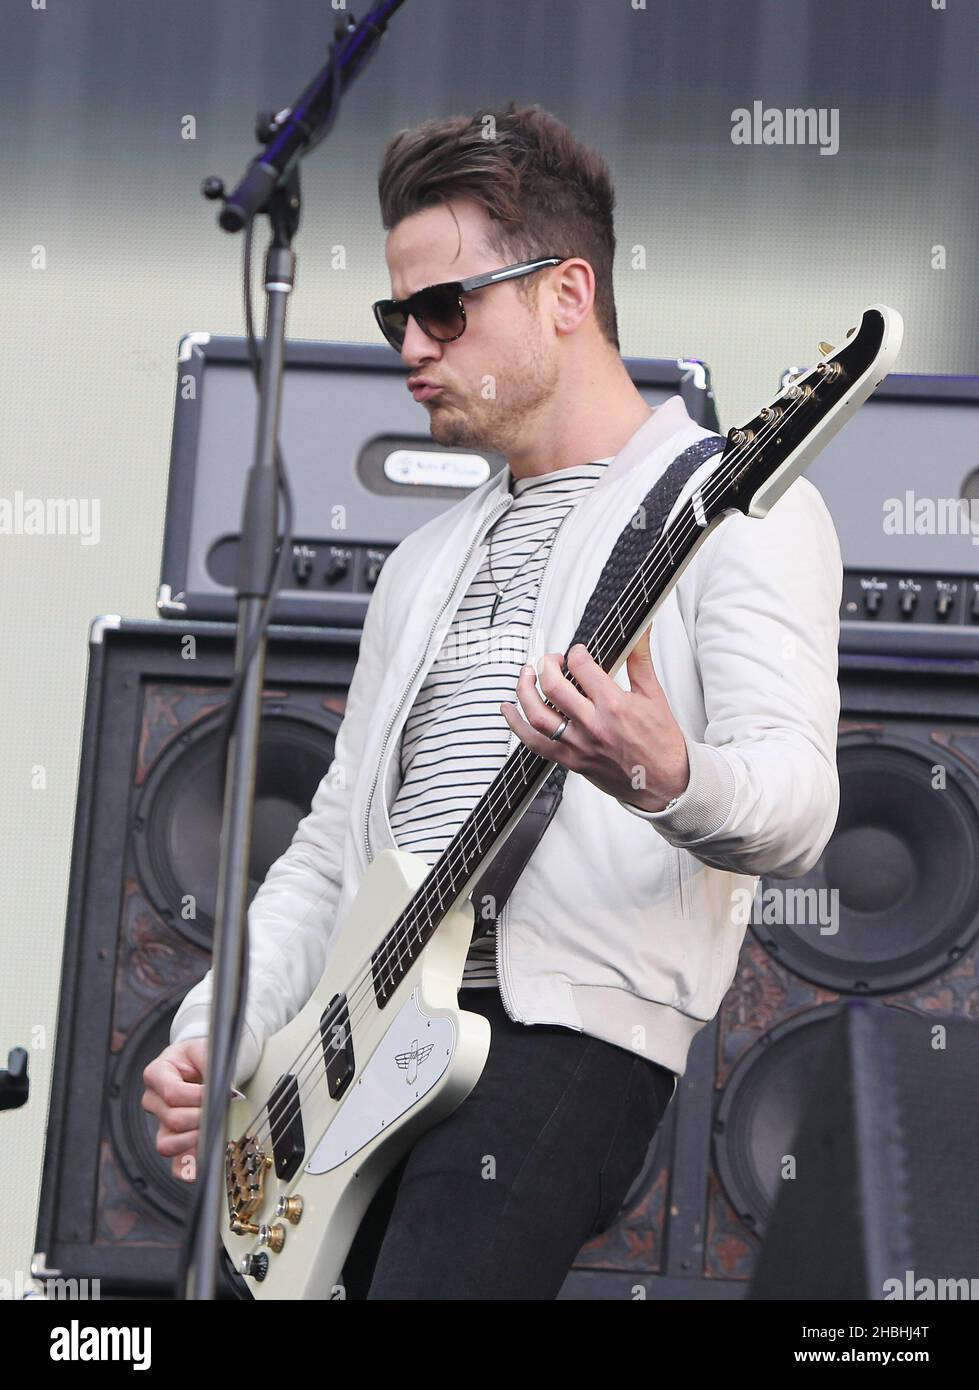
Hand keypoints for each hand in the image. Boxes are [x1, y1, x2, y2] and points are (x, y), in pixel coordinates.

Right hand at [141, 1039, 207, 1182]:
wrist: (195, 1064)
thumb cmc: (197, 1056)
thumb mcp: (204, 1048)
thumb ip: (212, 1063)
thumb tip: (226, 1089)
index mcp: (156, 1074)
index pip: (172, 1093)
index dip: (198, 1097)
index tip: (220, 1092)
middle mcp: (152, 1100)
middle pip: (173, 1120)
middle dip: (203, 1117)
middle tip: (221, 1109)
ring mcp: (159, 1123)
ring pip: (168, 1144)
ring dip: (196, 1139)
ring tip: (213, 1127)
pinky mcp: (171, 1141)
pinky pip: (174, 1165)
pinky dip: (190, 1166)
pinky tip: (206, 1157)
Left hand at [500, 624, 689, 811]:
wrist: (664, 783)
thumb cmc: (661, 742)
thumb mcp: (653, 695)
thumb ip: (640, 658)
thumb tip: (642, 628)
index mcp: (615, 706)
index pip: (582, 667)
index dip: (576, 653)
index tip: (578, 652)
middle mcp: (593, 726)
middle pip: (554, 686)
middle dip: (546, 664)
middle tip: (551, 659)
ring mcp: (579, 746)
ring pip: (537, 715)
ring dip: (525, 690)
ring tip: (526, 675)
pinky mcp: (570, 761)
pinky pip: (534, 744)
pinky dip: (516, 725)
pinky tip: (509, 709)